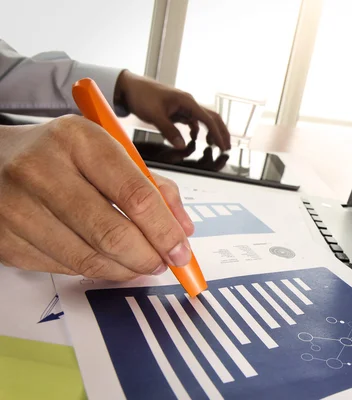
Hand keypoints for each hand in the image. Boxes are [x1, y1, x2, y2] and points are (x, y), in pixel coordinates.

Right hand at [0, 116, 194, 279]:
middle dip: (148, 257)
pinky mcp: (5, 239)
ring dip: (124, 269)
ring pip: (88, 258)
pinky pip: (63, 268)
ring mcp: (16, 206)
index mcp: (78, 139)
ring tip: (140, 264)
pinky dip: (94, 269)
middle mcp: (42, 170)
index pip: (134, 195)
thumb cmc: (62, 154)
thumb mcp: (108, 150)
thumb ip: (152, 185)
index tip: (180, 249)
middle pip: (112, 234)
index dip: (164, 230)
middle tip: (163, 262)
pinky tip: (106, 260)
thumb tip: (181, 228)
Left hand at [114, 70, 230, 150]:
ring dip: (211, 131)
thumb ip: (169, 131)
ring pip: (204, 119)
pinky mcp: (177, 110)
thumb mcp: (155, 115)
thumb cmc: (142, 96)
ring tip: (214, 144)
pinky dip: (197, 129)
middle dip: (221, 132)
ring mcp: (183, 106)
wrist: (129, 86)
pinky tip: (195, 137)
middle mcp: (188, 103)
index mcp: (187, 102)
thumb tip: (181, 145)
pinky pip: (192, 120)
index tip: (223, 146)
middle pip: (212, 117)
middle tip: (226, 147)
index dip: (218, 134)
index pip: (209, 119)